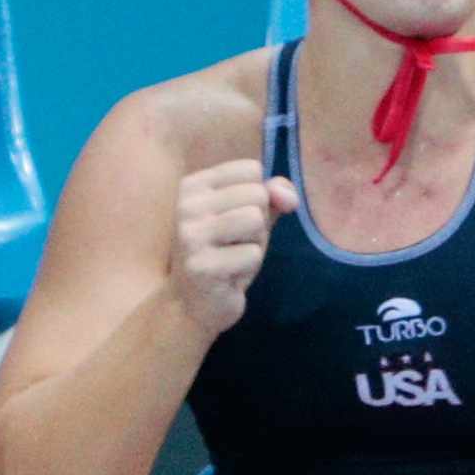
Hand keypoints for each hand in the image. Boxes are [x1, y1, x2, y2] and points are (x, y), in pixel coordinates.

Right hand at [171, 160, 298, 336]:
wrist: (192, 305)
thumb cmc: (224, 253)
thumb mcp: (248, 216)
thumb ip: (272, 195)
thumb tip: (288, 196)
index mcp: (193, 186)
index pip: (251, 169)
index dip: (257, 198)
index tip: (233, 220)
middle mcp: (186, 206)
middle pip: (257, 194)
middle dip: (257, 224)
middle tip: (233, 244)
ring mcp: (190, 236)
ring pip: (256, 220)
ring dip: (255, 244)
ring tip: (233, 257)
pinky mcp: (201, 266)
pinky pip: (252, 254)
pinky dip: (248, 268)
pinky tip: (227, 277)